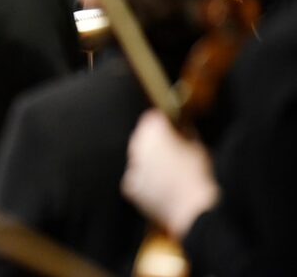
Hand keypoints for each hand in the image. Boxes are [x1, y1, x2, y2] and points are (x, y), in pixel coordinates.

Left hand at [121, 109, 219, 238]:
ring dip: (148, 161)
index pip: (153, 117)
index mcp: (153, 130)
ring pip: (138, 158)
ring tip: (167, 171)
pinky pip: (135, 177)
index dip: (163, 123)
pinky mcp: (129, 186)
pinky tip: (161, 186)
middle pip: (142, 137)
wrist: (193, 210)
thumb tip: (182, 128)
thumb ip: (185, 132)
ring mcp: (131, 166)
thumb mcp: (197, 146)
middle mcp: (137, 145)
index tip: (171, 128)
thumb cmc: (198, 174)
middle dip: (154, 142)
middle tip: (171, 151)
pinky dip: (144, 180)